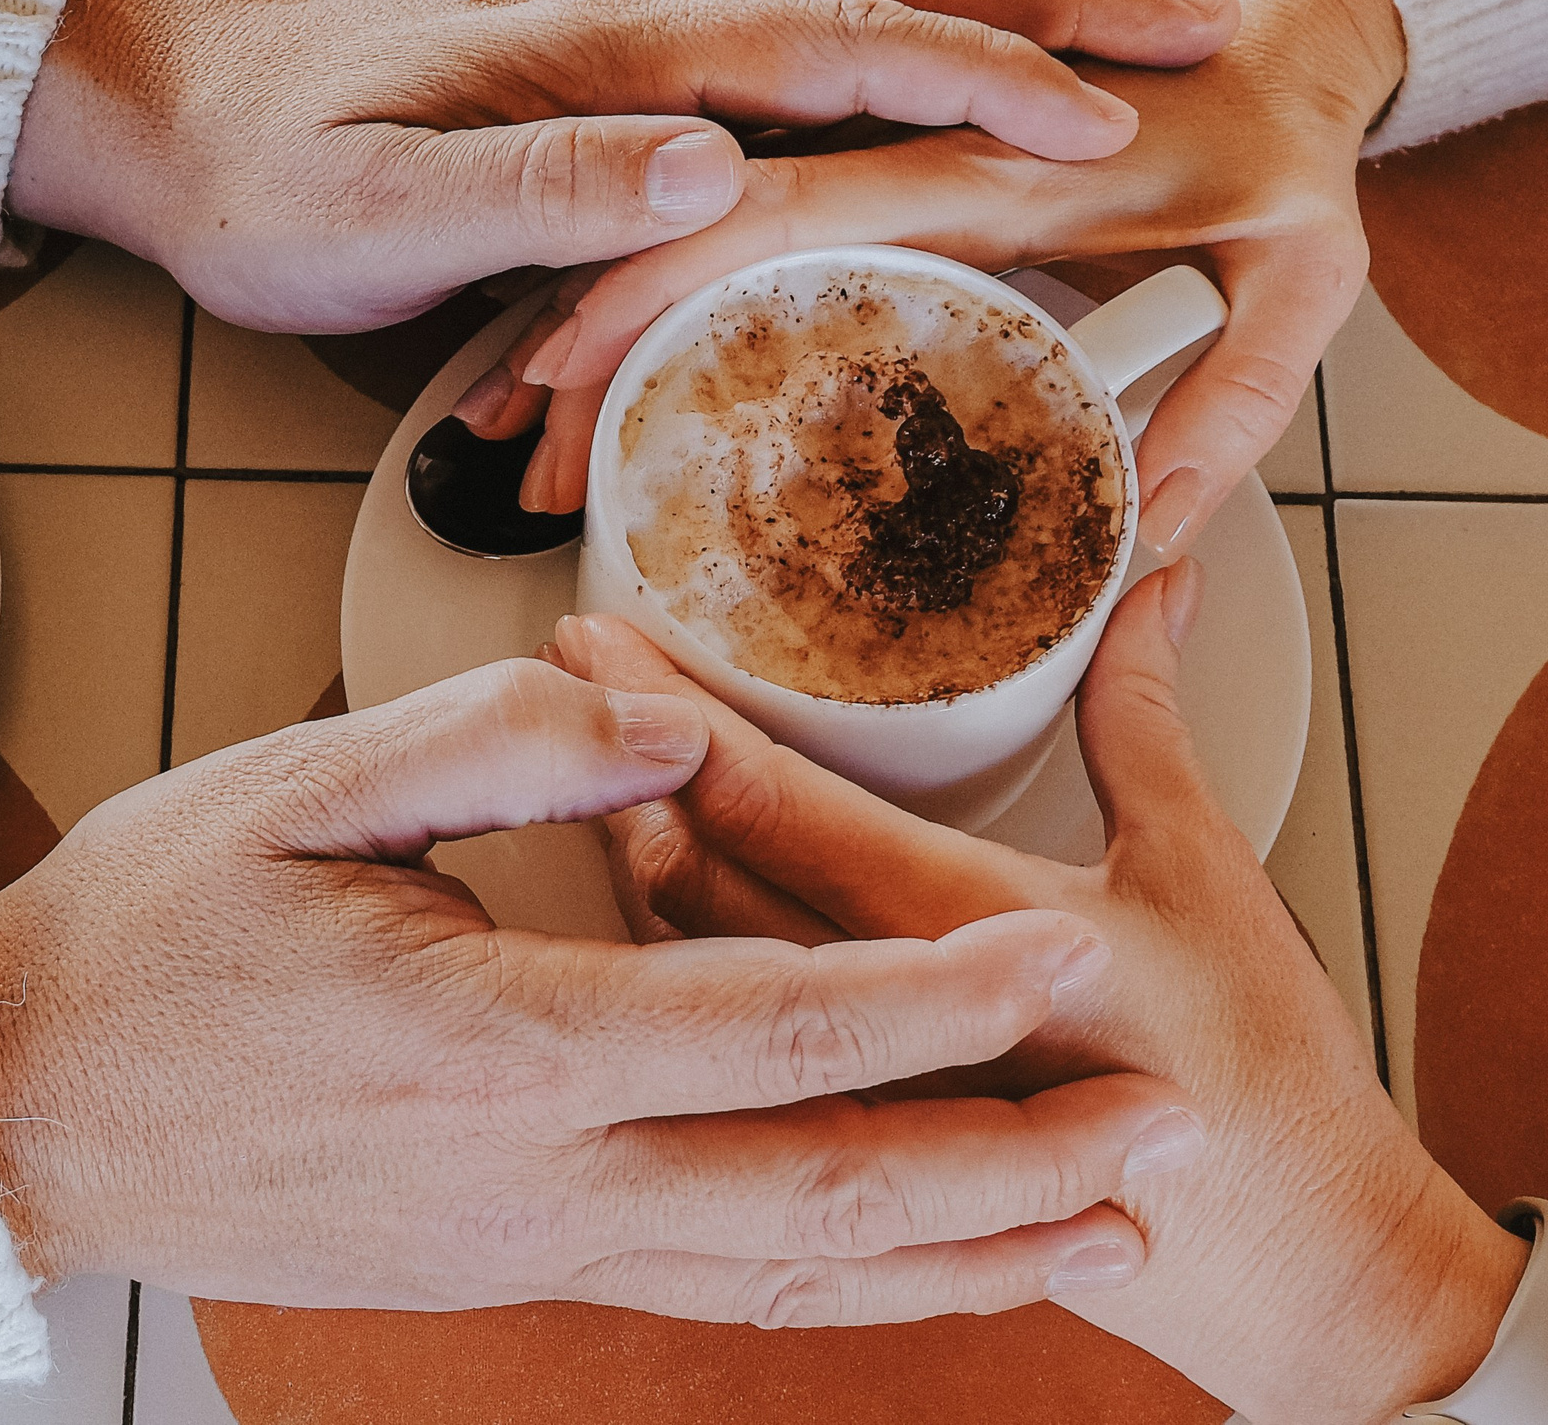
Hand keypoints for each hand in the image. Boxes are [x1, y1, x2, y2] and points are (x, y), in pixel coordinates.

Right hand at [0, 657, 1208, 1319]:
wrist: (25, 1115)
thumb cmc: (143, 941)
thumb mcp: (296, 792)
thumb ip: (500, 740)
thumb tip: (666, 713)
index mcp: (492, 1044)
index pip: (770, 1024)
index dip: (933, 988)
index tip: (1061, 946)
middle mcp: (533, 1175)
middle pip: (824, 1189)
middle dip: (1010, 1161)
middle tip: (1165, 1134)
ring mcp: (521, 1245)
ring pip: (785, 1269)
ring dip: (955, 1251)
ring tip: (1093, 1230)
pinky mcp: (500, 1265)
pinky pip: (707, 1287)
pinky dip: (834, 1284)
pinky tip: (901, 1268)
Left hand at [7, 0, 1237, 334]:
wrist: (174, 120)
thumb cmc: (261, 185)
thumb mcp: (375, 214)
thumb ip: (539, 188)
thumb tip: (711, 168)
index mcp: (598, 51)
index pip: (820, 45)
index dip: (967, 79)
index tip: (1096, 118)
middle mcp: (632, 15)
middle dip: (1036, 2)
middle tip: (1188, 27)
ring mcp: (623, 26)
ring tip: (1116, 11)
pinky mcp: (605, 59)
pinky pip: (782, 29)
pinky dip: (891, 25)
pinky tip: (934, 50)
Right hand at [494, 0, 1402, 532]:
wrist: (1281, 22)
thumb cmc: (1281, 129)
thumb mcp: (1299, 279)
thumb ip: (1229, 406)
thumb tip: (1137, 530)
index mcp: (984, 167)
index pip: (784, 202)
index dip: (662, 274)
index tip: (577, 352)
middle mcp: (906, 154)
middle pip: (698, 230)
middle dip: (593, 333)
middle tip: (529, 444)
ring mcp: (877, 166)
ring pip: (696, 240)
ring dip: (605, 329)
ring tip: (544, 440)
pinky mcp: (871, 188)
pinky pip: (735, 244)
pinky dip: (655, 309)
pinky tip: (602, 383)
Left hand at [546, 576, 1526, 1423]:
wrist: (1301, 1275)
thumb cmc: (1264, 1080)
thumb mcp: (1206, 874)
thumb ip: (1143, 721)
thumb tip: (1151, 589)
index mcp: (948, 938)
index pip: (758, 801)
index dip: (661, 707)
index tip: (597, 631)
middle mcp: (868, 1026)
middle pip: (686, 880)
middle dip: (611, 767)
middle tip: (563, 672)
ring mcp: (846, 1097)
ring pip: (682, 970)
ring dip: (629, 862)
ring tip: (589, 769)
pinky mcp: (846, 1151)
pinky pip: (714, 1050)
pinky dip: (672, 966)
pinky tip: (654, 913)